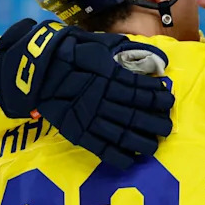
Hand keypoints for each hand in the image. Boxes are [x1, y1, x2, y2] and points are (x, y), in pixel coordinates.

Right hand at [0, 19, 175, 168]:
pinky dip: (118, 157)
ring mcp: (90, 117)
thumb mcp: (100, 44)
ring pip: (123, 135)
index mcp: (110, 77)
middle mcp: (103, 98)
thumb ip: (129, 51)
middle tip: (167, 127)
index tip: (168, 100)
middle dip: (156, 123)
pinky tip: (132, 160)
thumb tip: (160, 59)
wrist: (36, 68)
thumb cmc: (71, 52)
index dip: (158, 98)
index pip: (141, 90)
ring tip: (154, 146)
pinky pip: (102, 148)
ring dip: (143, 142)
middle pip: (137, 115)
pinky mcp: (78, 131)